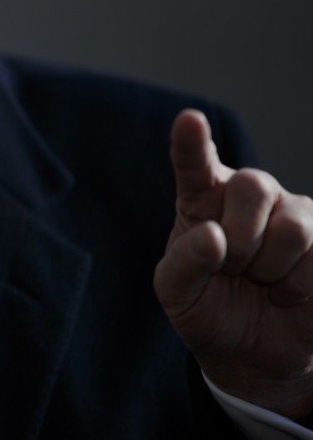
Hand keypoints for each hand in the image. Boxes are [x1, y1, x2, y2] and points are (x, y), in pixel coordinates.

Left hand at [154, 110, 312, 418]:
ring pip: (292, 225)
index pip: (193, 163)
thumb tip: (212, 237)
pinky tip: (286, 291)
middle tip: (233, 268)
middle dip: (241, 238)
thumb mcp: (177, 293)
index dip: (192, 141)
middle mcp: (247, 194)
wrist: (252, 352)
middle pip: (253, 185)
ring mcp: (291, 212)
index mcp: (200, 198)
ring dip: (270, 267)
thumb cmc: (207, 309)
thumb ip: (184, 263)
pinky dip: (296, 283)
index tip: (189, 120)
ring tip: (259, 280)